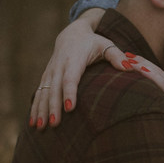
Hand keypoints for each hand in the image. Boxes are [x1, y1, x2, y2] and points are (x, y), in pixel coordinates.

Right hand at [30, 9, 123, 128]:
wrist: (72, 34)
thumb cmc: (93, 43)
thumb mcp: (106, 45)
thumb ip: (117, 56)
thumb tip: (129, 67)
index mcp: (74, 59)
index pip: (70, 78)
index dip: (69, 92)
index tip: (70, 108)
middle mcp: (59, 66)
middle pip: (54, 89)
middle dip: (53, 107)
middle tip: (54, 124)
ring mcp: (50, 73)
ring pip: (44, 93)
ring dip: (41, 110)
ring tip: (41, 127)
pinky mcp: (46, 78)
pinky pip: (38, 94)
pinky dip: (35, 108)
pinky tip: (34, 124)